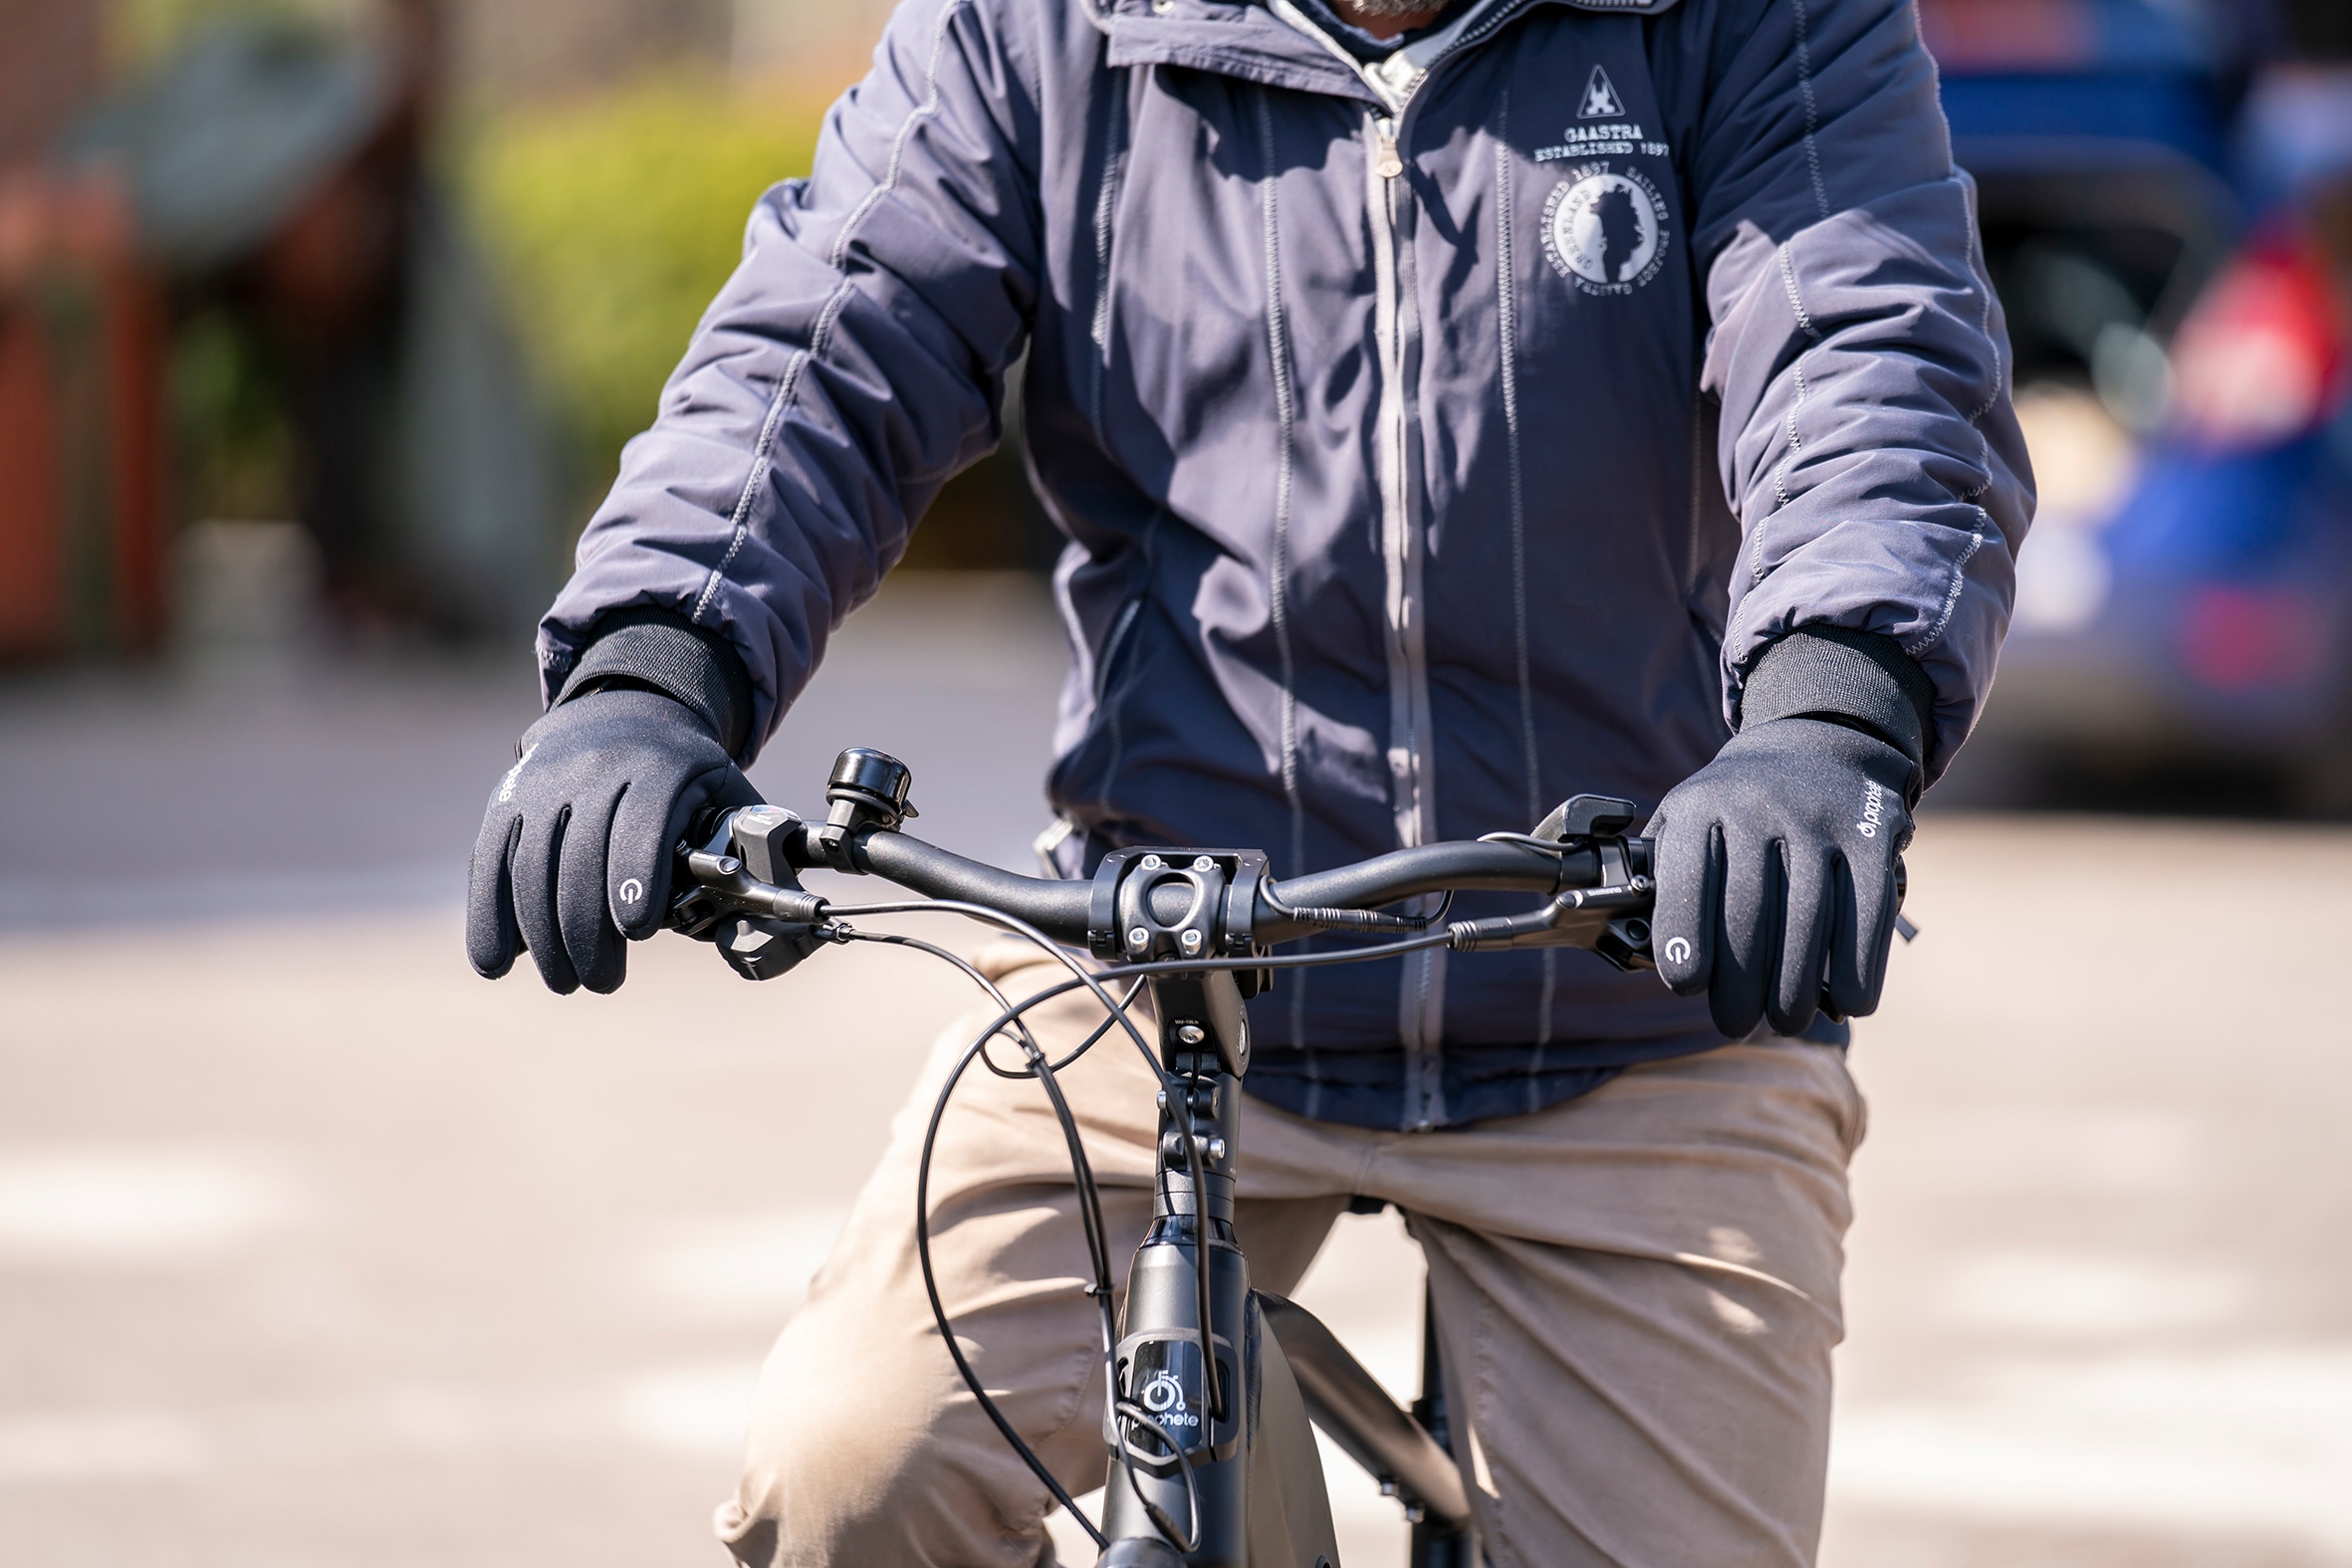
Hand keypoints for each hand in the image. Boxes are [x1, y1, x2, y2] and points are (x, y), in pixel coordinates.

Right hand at [467, 688, 760, 992]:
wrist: (623, 713)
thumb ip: (742, 857)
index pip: (641, 821)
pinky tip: (495, 964)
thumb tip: (751, 928)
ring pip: (530, 863)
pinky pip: (490, 861)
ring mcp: (544, 784)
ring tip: (565, 981)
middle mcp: (595, 770)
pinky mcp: (506, 801)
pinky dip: (487, 916)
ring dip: (542, 934)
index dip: (635, 875)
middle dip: (587, 928)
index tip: (636, 932)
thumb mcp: (725, 797)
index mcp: (660, 768)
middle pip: (580, 854)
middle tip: (601, 981)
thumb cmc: (686, 780)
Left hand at [1646, 717, 1911, 1038]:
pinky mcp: (1872, 834)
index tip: (1684, 986)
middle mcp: (1757, 805)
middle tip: (1735, 1022)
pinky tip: (1847, 1002)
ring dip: (1797, 984)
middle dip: (1742, 980)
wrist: (1817, 743)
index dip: (1683, 934)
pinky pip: (1866, 910)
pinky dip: (1859, 964)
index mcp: (1700, 805)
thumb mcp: (1687, 818)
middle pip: (1749, 908)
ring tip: (1786, 1020)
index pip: (1686, 874)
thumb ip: (1666, 876)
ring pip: (1808, 916)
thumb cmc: (1736, 808)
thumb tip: (1651, 953)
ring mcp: (1819, 818)